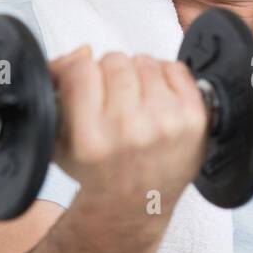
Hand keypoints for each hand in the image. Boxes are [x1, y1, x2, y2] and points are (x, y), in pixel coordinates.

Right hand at [47, 46, 208, 216]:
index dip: (81, 73)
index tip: (85, 87)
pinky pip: (175, 68)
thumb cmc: (101, 170)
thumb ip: (57, 88)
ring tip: (136, 102)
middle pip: (115, 61)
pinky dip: (165, 77)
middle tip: (113, 99)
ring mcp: (165, 124)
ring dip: (138, 75)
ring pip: (145, 61)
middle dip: (110, 74)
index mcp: (90, 138)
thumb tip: (82, 51)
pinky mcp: (194, 119)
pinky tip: (158, 100)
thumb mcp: (60, 138)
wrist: (139, 201)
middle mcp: (129, 131)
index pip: (81, 70)